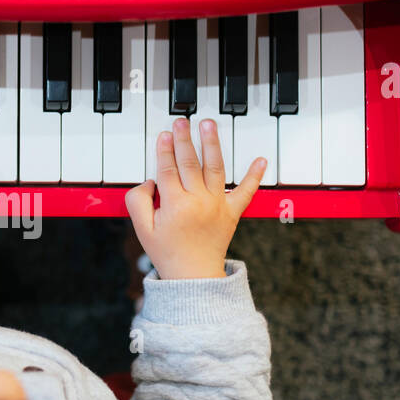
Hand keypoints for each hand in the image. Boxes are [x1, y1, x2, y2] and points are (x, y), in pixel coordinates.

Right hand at [125, 117, 264, 278]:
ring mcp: (218, 205)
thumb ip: (139, 202)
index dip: (164, 151)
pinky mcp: (232, 213)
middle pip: (190, 163)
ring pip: (215, 168)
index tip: (164, 134)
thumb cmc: (167, 254)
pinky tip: (261, 160)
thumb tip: (149, 182)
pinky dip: (255, 176)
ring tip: (208, 125)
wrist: (194, 277)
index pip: (168, 170)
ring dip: (212, 144)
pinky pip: (246, 192)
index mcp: (175, 206)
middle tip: (181, 121)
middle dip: (184, 140)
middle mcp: (199, 202)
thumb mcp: (143, 230)